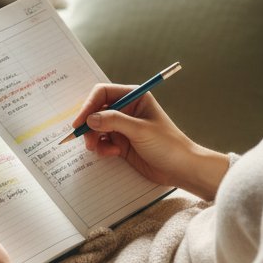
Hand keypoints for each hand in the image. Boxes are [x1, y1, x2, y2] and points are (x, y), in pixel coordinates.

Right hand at [71, 84, 229, 200]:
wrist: (181, 169)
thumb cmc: (168, 145)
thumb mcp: (140, 130)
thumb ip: (114, 121)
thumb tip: (90, 118)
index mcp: (134, 97)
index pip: (104, 93)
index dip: (89, 105)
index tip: (80, 121)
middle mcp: (127, 109)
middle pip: (97, 110)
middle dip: (90, 124)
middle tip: (86, 139)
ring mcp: (123, 127)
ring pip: (97, 127)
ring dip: (94, 138)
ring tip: (98, 149)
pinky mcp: (122, 142)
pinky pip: (103, 142)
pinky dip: (103, 148)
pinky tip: (114, 154)